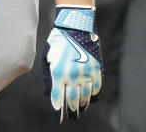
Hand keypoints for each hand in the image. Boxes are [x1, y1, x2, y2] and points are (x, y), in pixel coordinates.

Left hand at [42, 7, 102, 121]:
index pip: (58, 99)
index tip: (58, 119)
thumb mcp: (48, 58)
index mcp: (58, 74)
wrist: (76, 26)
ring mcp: (86, 73)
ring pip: (86, 97)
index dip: (58, 112)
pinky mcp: (96, 69)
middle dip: (71, 112)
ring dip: (83, 106)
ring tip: (81, 110)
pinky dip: (94, 96)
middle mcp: (73, 76)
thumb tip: (49, 93)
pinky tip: (91, 99)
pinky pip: (97, 88)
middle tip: (72, 117)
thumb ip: (48, 77)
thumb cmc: (59, 41)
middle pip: (72, 101)